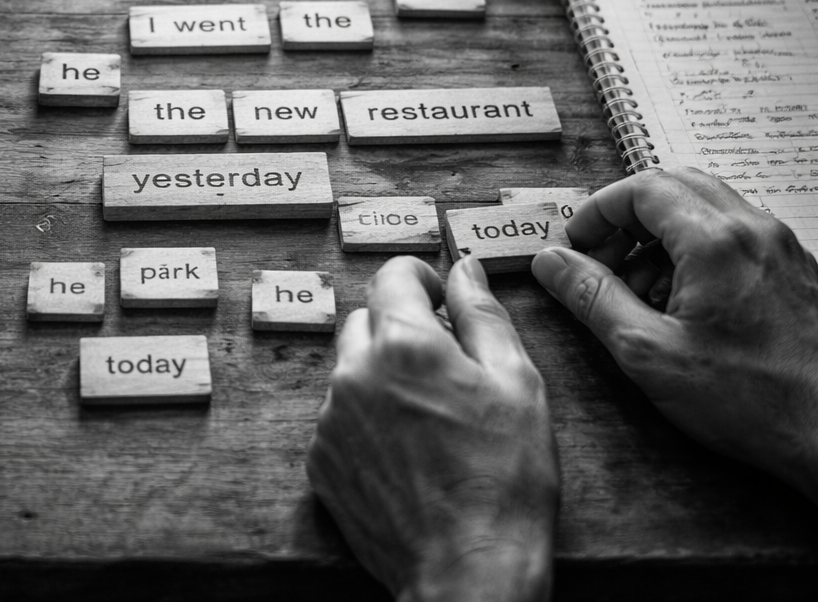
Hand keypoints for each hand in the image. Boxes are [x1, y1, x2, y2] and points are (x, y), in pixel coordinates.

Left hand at [309, 256, 557, 601]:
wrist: (468, 568)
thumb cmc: (504, 480)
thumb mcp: (517, 383)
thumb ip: (483, 314)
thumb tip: (465, 268)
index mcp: (403, 343)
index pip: (393, 275)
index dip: (421, 279)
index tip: (440, 297)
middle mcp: (354, 372)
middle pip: (366, 321)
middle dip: (401, 331)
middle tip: (446, 369)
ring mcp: (330, 419)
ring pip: (351, 372)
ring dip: (382, 379)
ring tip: (431, 422)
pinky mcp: (320, 461)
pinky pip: (339, 420)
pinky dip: (367, 424)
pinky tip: (407, 455)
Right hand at [532, 167, 817, 501]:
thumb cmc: (753, 402)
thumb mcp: (648, 352)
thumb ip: (593, 297)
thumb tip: (552, 262)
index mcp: (716, 241)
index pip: (642, 188)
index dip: (598, 211)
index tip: (575, 245)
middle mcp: (754, 231)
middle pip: (676, 186)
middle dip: (629, 217)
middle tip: (602, 258)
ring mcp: (781, 250)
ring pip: (706, 210)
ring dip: (661, 236)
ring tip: (639, 292)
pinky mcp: (795, 273)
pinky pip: (734, 238)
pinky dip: (695, 253)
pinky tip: (683, 308)